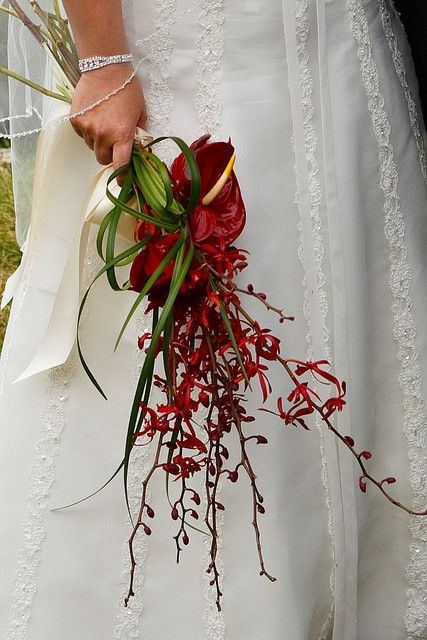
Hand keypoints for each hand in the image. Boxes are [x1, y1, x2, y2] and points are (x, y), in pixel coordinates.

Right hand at [70, 63, 146, 178]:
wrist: (106, 67)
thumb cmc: (127, 89)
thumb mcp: (140, 113)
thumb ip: (138, 134)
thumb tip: (138, 149)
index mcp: (122, 136)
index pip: (120, 166)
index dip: (122, 177)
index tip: (123, 183)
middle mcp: (103, 135)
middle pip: (102, 159)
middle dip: (109, 154)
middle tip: (113, 140)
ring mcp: (87, 128)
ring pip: (91, 146)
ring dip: (97, 140)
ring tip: (103, 121)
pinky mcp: (75, 119)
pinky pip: (80, 133)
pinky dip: (86, 128)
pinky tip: (93, 113)